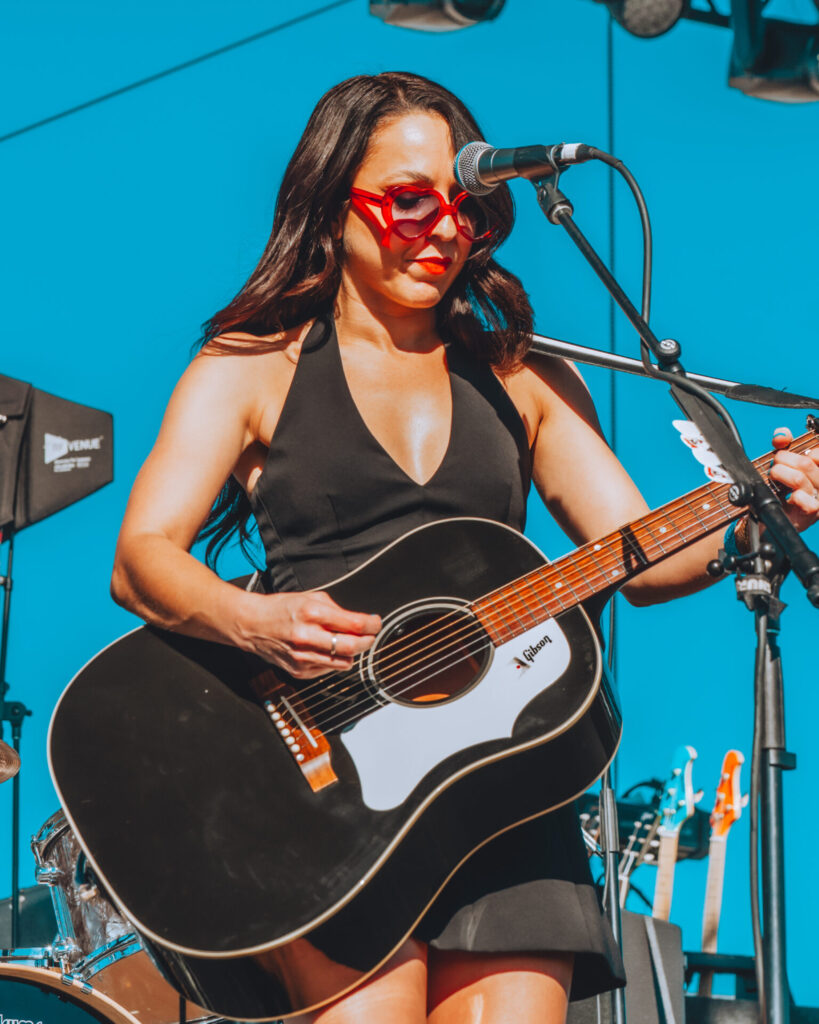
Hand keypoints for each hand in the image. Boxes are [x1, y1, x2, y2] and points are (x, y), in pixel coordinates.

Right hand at [238, 590, 380, 677]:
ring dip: (351, 653)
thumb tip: (361, 621)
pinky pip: (329, 669)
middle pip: (353, 646)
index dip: (372, 624)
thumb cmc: (281, 609)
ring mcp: (303, 657)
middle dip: (368, 641)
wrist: (252, 625)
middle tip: (370, 635)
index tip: (376, 623)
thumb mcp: (310, 597)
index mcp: (311, 613)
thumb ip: (336, 610)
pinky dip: (333, 660)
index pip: (354, 624)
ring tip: (347, 642)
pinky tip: (325, 650)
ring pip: (344, 662)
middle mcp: (307, 637)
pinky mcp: (300, 671)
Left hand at [770, 426, 818, 532]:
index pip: (817, 454)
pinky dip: (788, 495)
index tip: (783, 453)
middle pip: (805, 463)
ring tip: (774, 480)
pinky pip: (801, 497)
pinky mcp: (812, 513)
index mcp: (818, 470)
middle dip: (782, 460)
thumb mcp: (783, 465)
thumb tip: (782, 435)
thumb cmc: (780, 491)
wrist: (772, 519)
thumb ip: (784, 447)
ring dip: (779, 475)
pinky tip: (785, 498)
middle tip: (773, 467)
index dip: (800, 449)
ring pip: (799, 478)